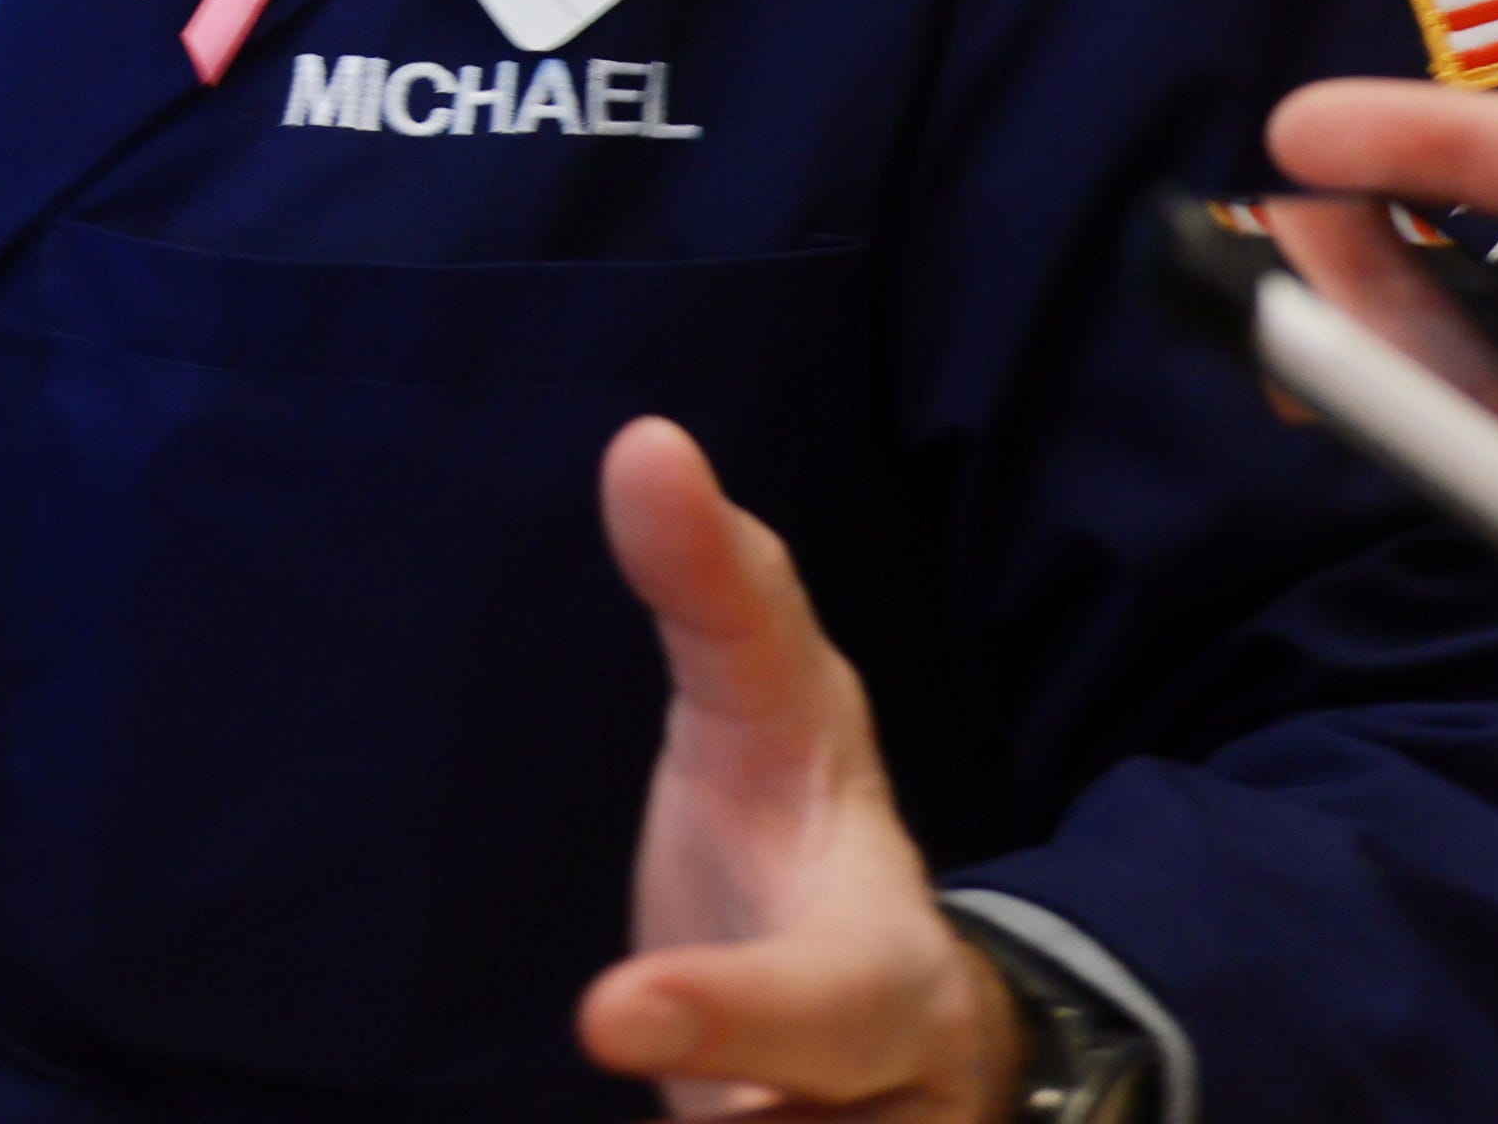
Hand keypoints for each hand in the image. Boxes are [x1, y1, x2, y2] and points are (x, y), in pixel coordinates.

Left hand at [577, 418, 1030, 1120]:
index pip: (825, 1002)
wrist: (889, 1008)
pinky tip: (631, 1122)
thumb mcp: (764, 716)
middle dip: (742, 1121)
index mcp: (881, 965)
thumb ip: (712, 592)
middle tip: (636, 1064)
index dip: (728, 1013)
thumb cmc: (797, 838)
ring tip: (656, 1110)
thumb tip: (645, 442)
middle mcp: (889, 1099)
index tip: (608, 1014)